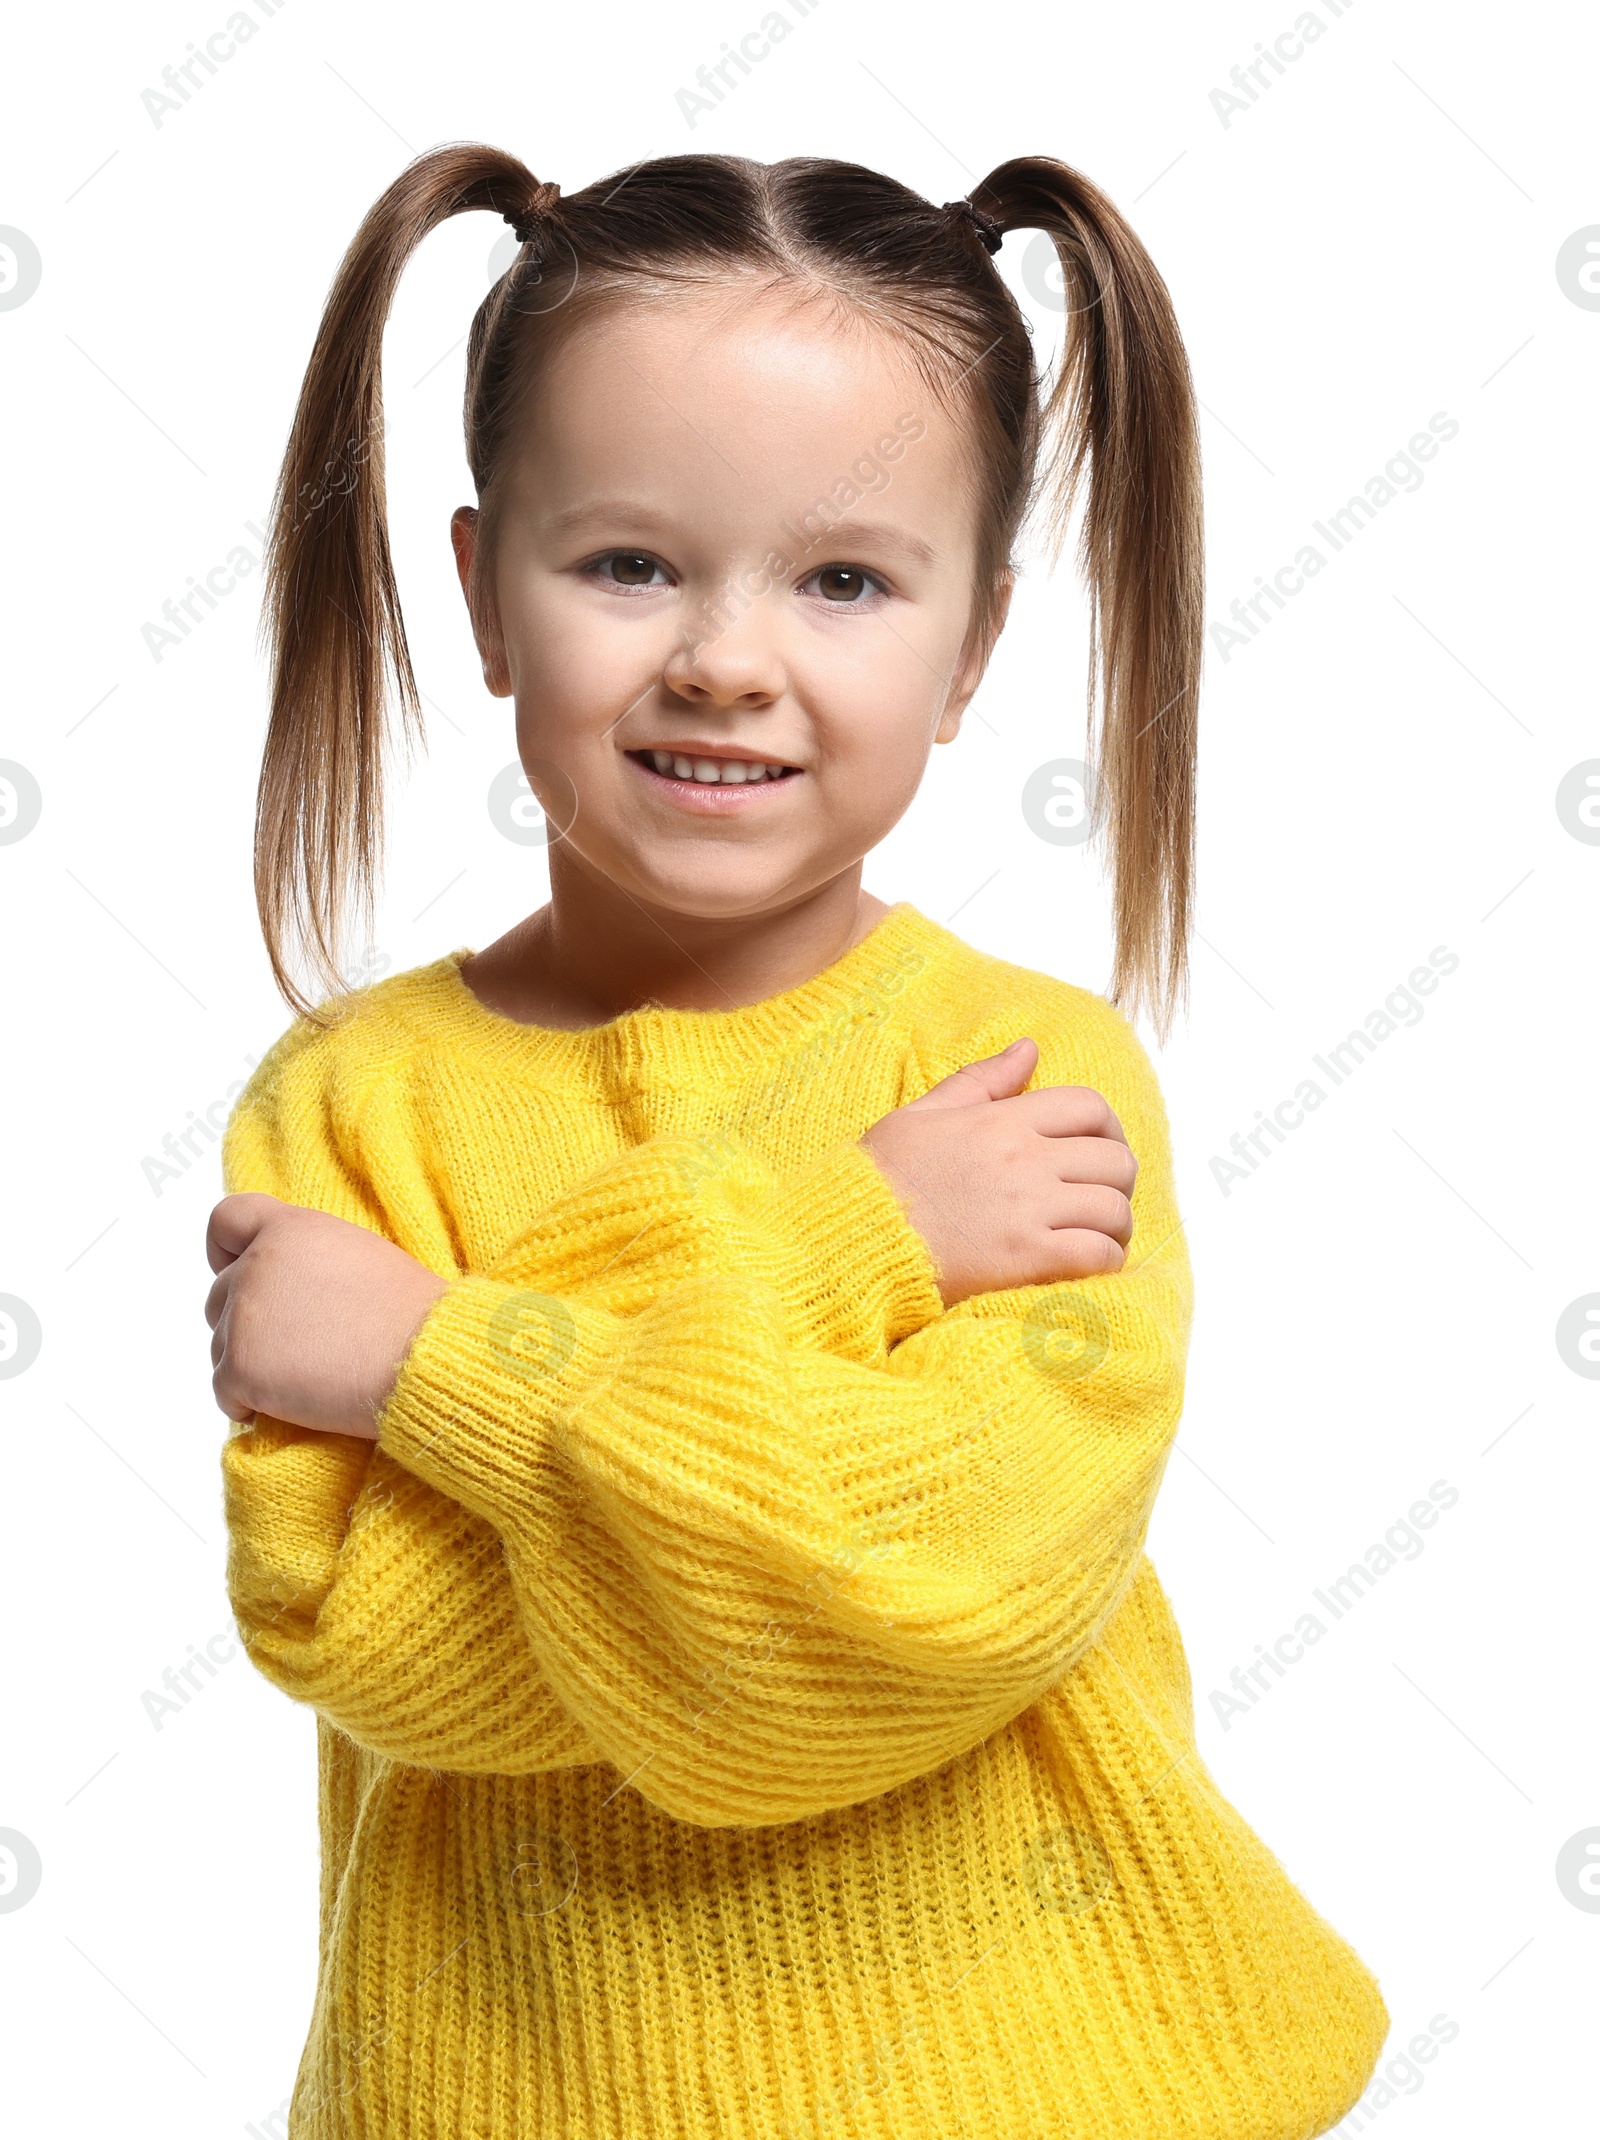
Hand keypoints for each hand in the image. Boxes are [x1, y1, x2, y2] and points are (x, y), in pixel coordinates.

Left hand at [205, 1193, 448, 1437]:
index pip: (226, 1220)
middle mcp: (257, 1265)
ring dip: (249, 1367)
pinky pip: (224, 1394)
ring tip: (302, 1380)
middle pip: (219, 1296)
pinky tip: (287, 1407)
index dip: (224, 1250)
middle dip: (245, 1324)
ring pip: (219, 1348)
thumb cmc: (410, 1314)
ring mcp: (244, 1317)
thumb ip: (309, 1259)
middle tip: (292, 1348)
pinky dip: (247, 1405)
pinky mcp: (239, 1368)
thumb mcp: (358, 1254)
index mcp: (290, 1230)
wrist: (422, 1358)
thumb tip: (289, 1290)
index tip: (238, 1274)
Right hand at [860, 1038, 1136, 1306]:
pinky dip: (1104, 1260)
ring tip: (1095, 1234)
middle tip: (1098, 1196)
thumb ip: (982, 1081)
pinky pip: (1097, 1254)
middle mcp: (1024, 1160)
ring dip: (1114, 1224)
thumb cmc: (882, 1178)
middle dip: (1116, 1179)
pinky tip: (1085, 1263)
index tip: (1096, 1149)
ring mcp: (1028, 1210)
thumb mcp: (923, 1114)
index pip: (1089, 1107)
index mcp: (1001, 1121)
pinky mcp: (1027, 1259)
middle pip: (1114, 1159)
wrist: (852, 1239)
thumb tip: (1029, 1048)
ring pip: (1114, 1208)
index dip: (1107, 1128)